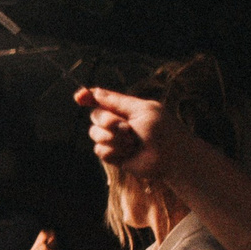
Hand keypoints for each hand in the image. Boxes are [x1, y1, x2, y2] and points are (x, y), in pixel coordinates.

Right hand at [77, 86, 191, 182]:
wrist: (170, 158)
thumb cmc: (163, 131)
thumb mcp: (142, 109)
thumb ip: (117, 101)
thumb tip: (94, 91)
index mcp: (125, 109)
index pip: (101, 100)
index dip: (88, 97)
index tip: (79, 97)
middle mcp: (117, 123)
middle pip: (95, 116)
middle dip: (108, 121)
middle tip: (127, 128)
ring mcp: (114, 139)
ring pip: (95, 134)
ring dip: (113, 138)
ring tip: (132, 142)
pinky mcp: (113, 155)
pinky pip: (100, 150)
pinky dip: (115, 151)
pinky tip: (129, 152)